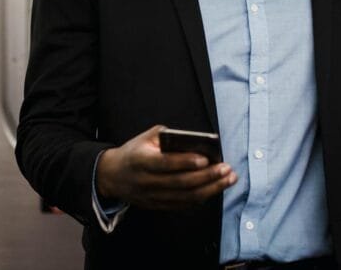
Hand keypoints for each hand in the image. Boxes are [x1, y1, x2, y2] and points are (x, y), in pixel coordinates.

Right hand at [95, 125, 235, 210]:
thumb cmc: (133, 153)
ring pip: (186, 197)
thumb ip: (166, 135)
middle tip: (226, 169)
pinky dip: (202, 197)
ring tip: (228, 179)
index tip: (206, 159)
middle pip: (181, 183)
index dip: (186, 162)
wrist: (112, 176)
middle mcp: (147, 181)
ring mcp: (152, 197)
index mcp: (141, 161)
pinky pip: (183, 205)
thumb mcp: (144, 138)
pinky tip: (215, 189)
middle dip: (207, 176)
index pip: (166, 164)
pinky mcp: (158, 205)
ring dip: (211, 189)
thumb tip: (192, 140)